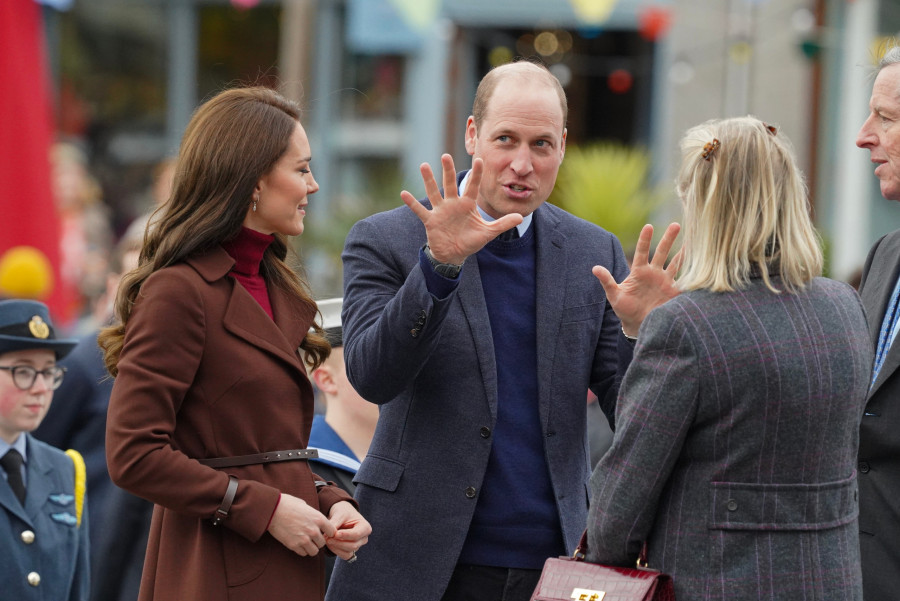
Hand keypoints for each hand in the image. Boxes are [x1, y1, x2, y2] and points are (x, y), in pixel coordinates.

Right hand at [266, 494, 335, 556]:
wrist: (273, 509)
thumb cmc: (288, 504)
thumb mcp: (305, 506)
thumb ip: (313, 515)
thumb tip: (316, 520)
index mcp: (318, 518)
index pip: (332, 531)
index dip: (328, 532)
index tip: (323, 532)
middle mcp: (313, 530)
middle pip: (323, 543)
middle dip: (318, 541)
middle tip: (312, 537)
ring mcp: (304, 539)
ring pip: (314, 551)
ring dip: (311, 547)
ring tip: (306, 542)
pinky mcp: (293, 545)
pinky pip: (303, 553)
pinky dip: (302, 550)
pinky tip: (298, 543)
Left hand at [324, 500, 371, 560]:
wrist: (342, 516)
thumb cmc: (343, 512)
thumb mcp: (340, 514)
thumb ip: (335, 523)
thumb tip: (328, 535)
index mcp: (365, 527)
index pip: (357, 534)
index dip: (345, 535)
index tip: (335, 534)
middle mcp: (364, 538)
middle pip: (353, 545)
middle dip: (339, 543)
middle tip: (327, 538)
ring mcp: (358, 546)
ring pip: (349, 552)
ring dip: (336, 547)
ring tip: (326, 540)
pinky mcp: (351, 551)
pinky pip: (345, 555)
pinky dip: (336, 551)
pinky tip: (329, 544)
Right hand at [401, 154, 522, 264]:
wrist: (454, 254)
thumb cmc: (470, 241)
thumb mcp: (488, 233)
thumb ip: (502, 223)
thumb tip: (520, 216)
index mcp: (467, 204)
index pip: (473, 186)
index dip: (477, 174)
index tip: (480, 160)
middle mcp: (453, 204)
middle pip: (450, 184)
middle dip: (448, 171)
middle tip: (446, 155)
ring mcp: (441, 211)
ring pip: (434, 192)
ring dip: (429, 180)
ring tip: (424, 165)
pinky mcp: (431, 220)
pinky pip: (420, 210)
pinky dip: (412, 203)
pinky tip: (403, 193)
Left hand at [593, 223, 682, 336]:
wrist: (638, 324)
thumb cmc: (624, 309)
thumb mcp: (614, 296)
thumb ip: (607, 282)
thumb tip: (594, 268)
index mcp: (639, 271)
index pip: (642, 251)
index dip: (645, 239)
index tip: (649, 226)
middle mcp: (653, 273)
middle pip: (662, 252)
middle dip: (668, 238)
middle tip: (675, 224)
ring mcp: (665, 281)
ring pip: (675, 262)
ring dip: (683, 251)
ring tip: (693, 238)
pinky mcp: (674, 291)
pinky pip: (684, 278)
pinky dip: (692, 270)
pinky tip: (701, 261)